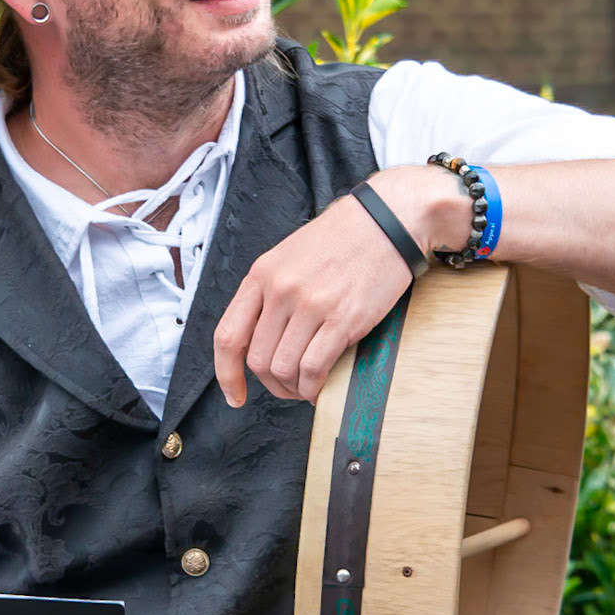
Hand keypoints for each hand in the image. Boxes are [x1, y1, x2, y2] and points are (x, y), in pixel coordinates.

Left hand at [213, 163, 467, 405]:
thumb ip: (270, 294)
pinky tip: (323, 386)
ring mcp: (310, 305)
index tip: (235, 394)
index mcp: (262, 274)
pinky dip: (315, 387)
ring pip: (283, 369)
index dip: (227, 374)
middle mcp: (280, 290)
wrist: (388, 220)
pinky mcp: (342, 318)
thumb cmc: (344, 237)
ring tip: (307, 386)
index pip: (228, 335)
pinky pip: (314, 368)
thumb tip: (261, 341)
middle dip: (271, 384)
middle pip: (257, 359)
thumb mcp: (290, 256)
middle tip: (288, 387)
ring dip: (294, 388)